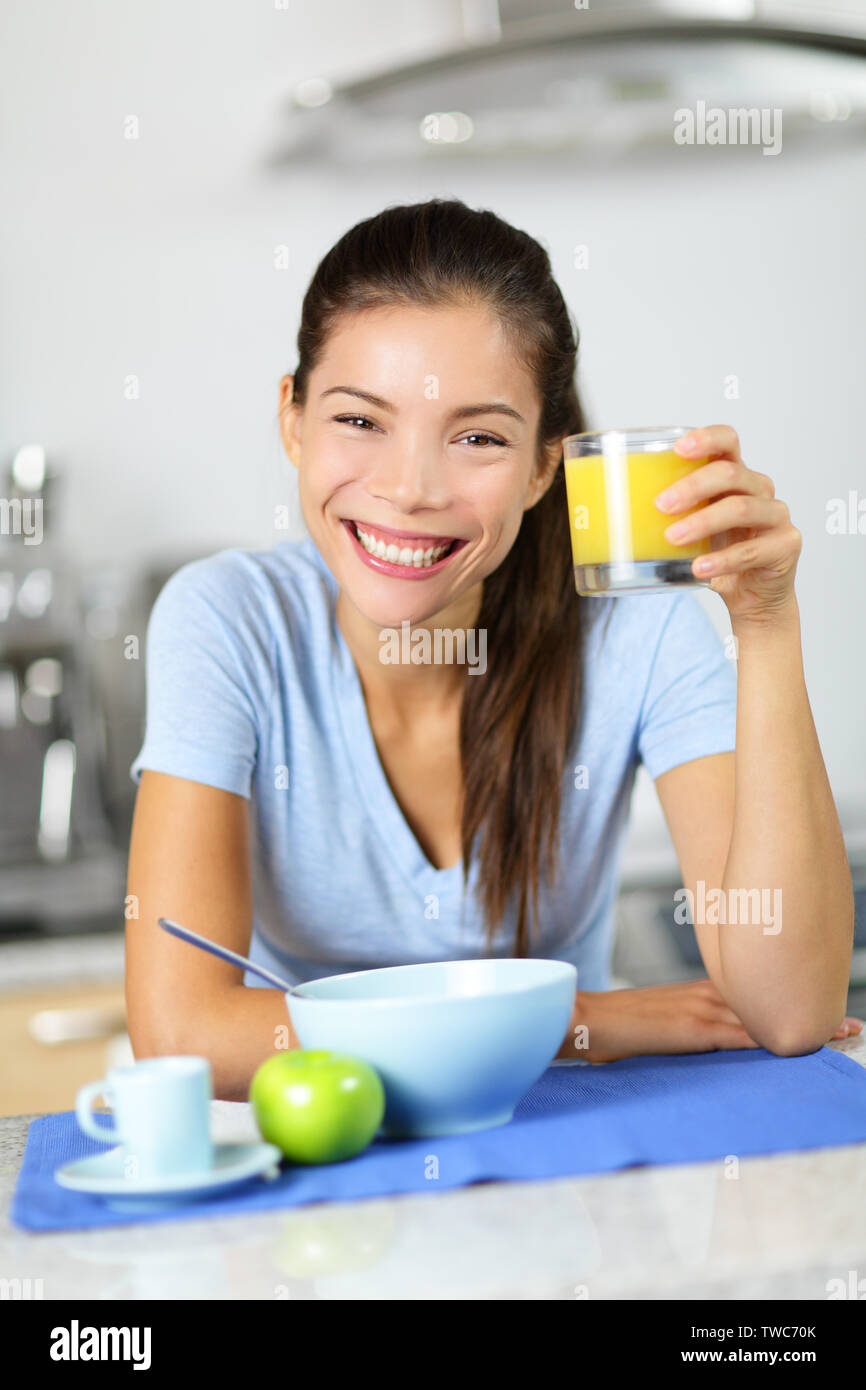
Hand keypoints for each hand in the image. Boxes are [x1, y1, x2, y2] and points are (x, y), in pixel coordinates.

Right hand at [556, 979, 862, 1063]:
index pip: (756, 994)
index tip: (823, 1008)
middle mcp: (707, 995)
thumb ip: (686, 1027)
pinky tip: (794, 1045)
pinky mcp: (693, 1029)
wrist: (585, 1018)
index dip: (791, 1000)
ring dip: (803, 1027)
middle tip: (850, 1023)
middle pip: (769, 1002)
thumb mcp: (659, 1023)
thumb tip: (706, 1040)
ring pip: (763, 1017)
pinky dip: (769, 1039)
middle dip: (811, 1013)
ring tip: (840, 1033)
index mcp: (700, 992)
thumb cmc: (615, 1026)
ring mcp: (701, 1010)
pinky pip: (739, 1036)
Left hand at [654, 425, 801, 626]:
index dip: (706, 439)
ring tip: (672, 538)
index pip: (727, 441)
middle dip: (692, 486)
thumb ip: (665, 514)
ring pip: (740, 508)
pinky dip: (722, 560)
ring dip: (702, 522)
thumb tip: (600, 511)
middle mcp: (759, 489)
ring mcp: (776, 515)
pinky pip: (752, 550)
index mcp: (735, 476)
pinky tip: (699, 568)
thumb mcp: (689, 528)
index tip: (677, 449)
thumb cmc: (716, 554)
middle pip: (730, 473)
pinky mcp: (786, 545)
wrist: (752, 597)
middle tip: (660, 506)